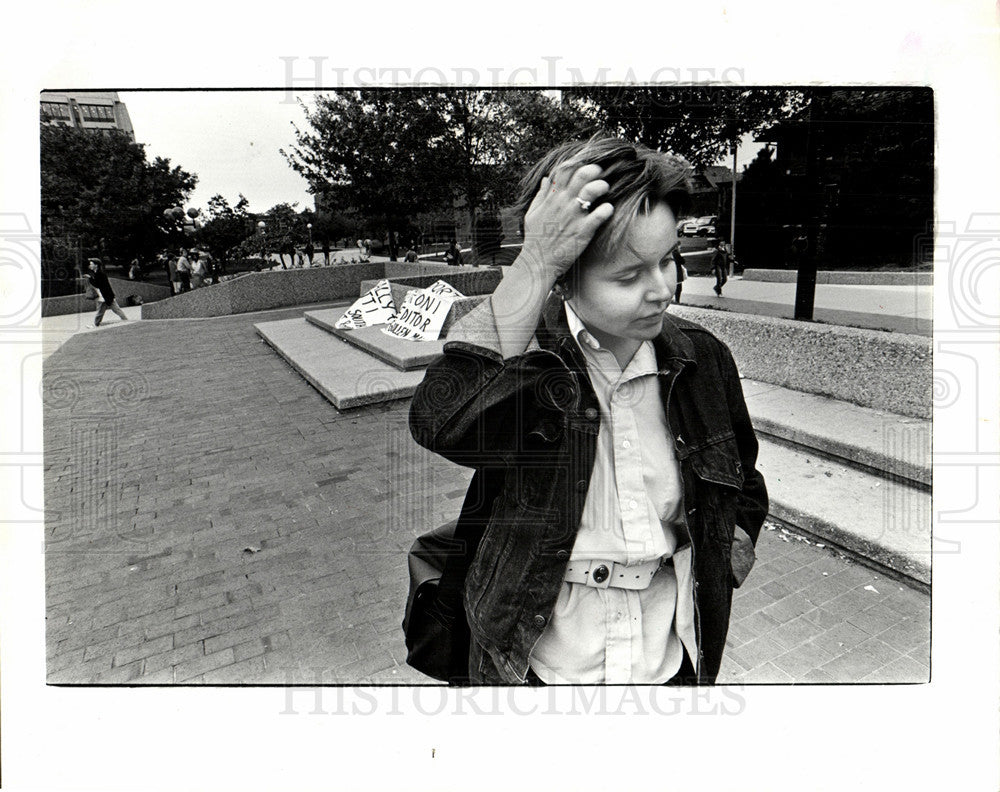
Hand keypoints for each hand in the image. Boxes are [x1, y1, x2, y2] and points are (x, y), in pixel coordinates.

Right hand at [519, 163, 612, 278]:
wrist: (538, 263)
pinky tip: (608, 210)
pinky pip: (600, 214)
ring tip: (605, 189)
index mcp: (552, 198)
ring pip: (593, 190)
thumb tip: (547, 178)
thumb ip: (541, 195)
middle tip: (600, 174)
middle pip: (582, 174)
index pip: (565, 169)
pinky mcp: (583, 231)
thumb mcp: (533, 213)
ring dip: (602, 186)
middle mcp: (563, 204)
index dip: (577, 162)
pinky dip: (608, 209)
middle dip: (595, 170)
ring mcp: (574, 217)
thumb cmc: (535, 240)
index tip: (584, 166)